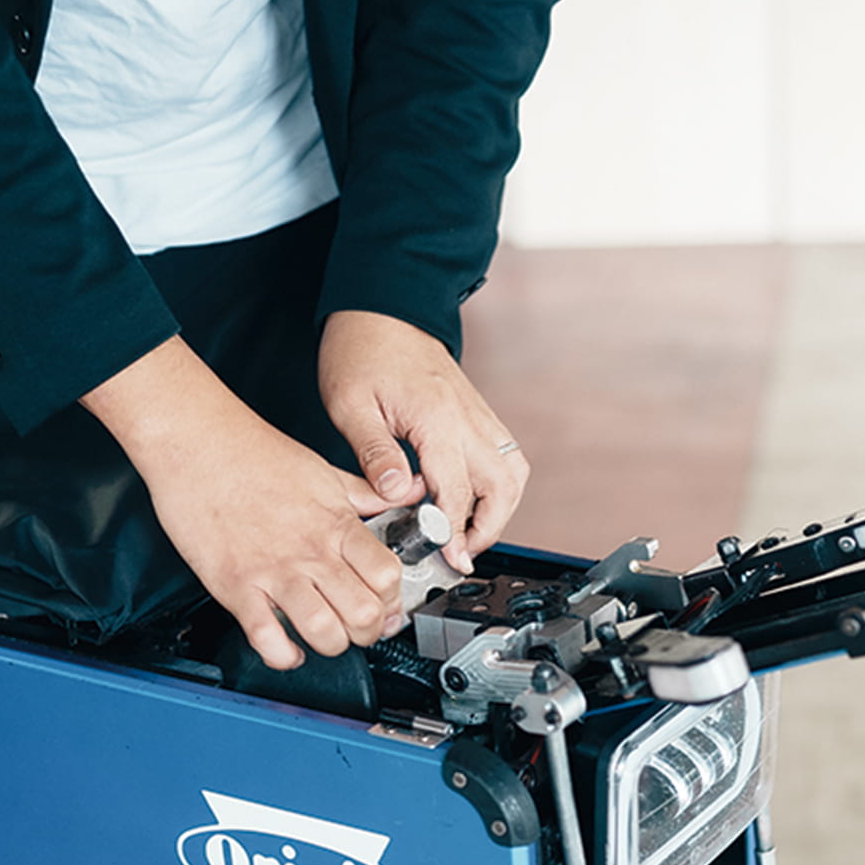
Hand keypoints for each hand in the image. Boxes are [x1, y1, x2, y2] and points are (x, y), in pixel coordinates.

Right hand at [84, 337, 401, 667]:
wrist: (196, 441)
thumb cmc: (254, 454)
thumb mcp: (326, 470)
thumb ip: (369, 491)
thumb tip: (408, 491)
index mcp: (335, 524)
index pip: (387, 577)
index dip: (392, 599)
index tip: (384, 604)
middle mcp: (309, 551)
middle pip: (364, 614)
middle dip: (368, 632)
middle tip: (358, 627)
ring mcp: (273, 571)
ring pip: (324, 632)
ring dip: (330, 645)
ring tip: (324, 635)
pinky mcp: (235, 585)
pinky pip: (266, 639)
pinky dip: (282, 655)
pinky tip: (286, 647)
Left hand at [319, 309, 528, 574]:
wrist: (382, 307)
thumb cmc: (362, 349)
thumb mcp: (350, 405)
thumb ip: (375, 454)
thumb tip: (396, 495)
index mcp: (437, 419)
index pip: (457, 491)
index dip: (454, 532)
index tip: (448, 558)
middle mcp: (468, 418)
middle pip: (503, 488)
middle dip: (487, 529)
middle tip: (460, 553)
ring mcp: (479, 415)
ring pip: (513, 474)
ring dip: (499, 510)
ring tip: (468, 532)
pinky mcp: (478, 414)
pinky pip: (505, 457)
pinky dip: (497, 486)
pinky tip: (470, 499)